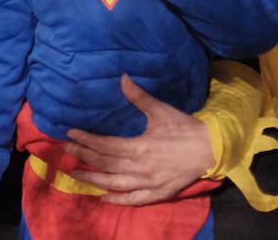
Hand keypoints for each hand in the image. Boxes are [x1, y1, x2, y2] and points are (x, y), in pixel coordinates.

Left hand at [65, 74, 214, 204]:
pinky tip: (103, 197)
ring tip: (76, 174)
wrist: (211, 149)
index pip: (105, 145)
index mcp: (139, 147)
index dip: (86, 140)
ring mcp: (149, 183)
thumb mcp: (160, 110)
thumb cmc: (184, 128)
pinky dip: (118, 200)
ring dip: (93, 179)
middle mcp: (140, 168)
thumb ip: (138, 97)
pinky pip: (135, 199)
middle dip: (84, 157)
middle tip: (66, 151)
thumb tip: (122, 77)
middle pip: (106, 164)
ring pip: (115, 184)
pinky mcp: (159, 192)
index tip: (70, 133)